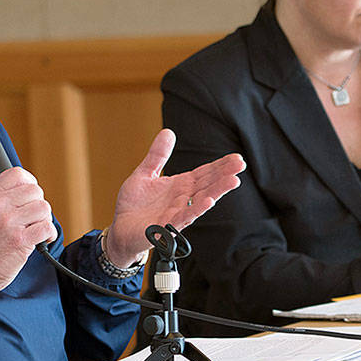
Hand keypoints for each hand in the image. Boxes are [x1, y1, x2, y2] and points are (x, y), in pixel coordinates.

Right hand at [0, 167, 57, 291]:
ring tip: (36, 229)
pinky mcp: (20, 240)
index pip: (17, 174)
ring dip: (44, 220)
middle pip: (35, 190)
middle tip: (32, 218)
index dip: (30, 182)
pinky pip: (46, 227)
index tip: (31, 195)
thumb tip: (28, 190)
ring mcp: (9, 222)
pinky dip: (49, 235)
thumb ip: (2, 199)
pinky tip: (42, 240)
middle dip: (38, 205)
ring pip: (44, 208)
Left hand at [102, 130, 244, 265]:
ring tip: (233, 181)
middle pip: (208, 185)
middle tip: (241, 164)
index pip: (205, 174)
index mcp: (180, 186)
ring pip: (201, 200)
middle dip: (224, 175)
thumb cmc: (134, 204)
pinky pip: (183, 217)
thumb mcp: (145, 173)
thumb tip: (168, 131)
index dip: (220, 166)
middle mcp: (183, 199)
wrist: (119, 228)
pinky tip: (209, 202)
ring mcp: (177, 213)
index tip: (237, 158)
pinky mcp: (166, 226)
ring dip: (217, 191)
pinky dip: (196, 209)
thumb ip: (158, 155)